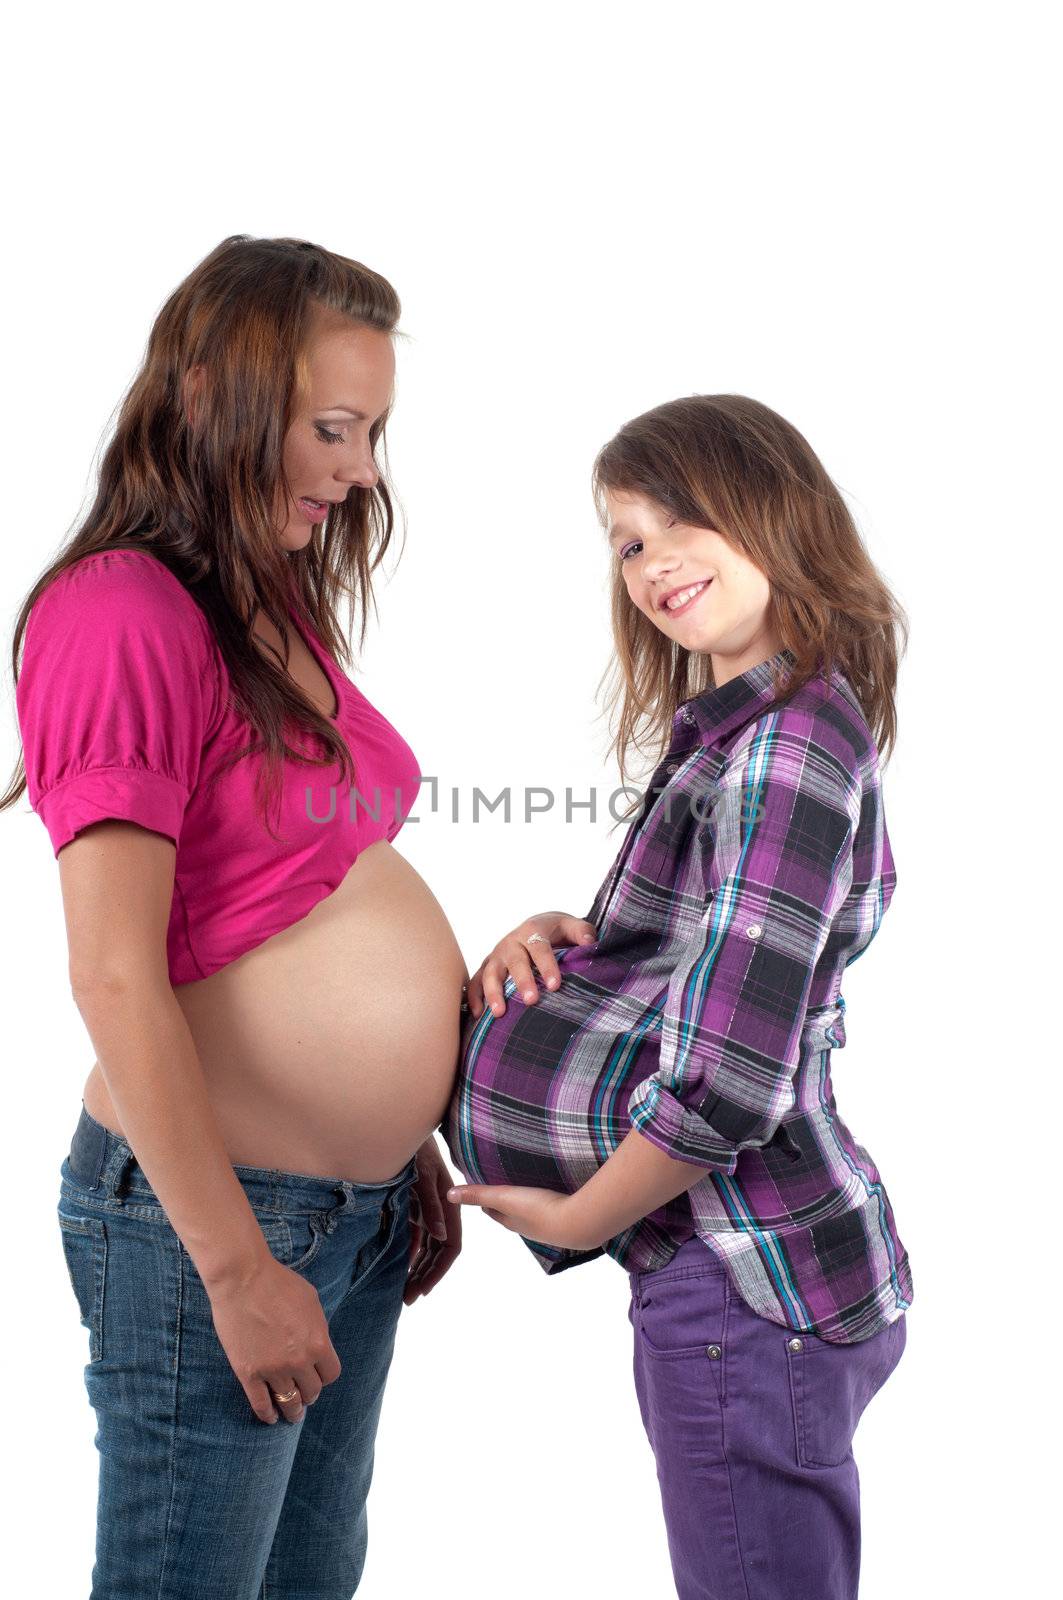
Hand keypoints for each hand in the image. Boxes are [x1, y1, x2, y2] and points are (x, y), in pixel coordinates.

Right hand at [208, 1256, 341, 1425]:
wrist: (243, 1279)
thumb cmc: (278, 1283)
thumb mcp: (311, 1301)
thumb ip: (317, 1327)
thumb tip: (318, 1342)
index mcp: (318, 1342)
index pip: (331, 1374)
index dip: (324, 1376)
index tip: (317, 1375)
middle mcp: (299, 1361)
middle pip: (312, 1391)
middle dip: (309, 1393)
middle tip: (304, 1394)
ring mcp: (273, 1369)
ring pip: (289, 1402)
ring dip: (292, 1410)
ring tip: (292, 1413)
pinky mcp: (248, 1374)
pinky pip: (261, 1404)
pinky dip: (267, 1414)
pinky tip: (271, 1417)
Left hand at [404, 1135, 462, 1304]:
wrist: (400, 1130)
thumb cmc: (417, 1149)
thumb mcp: (424, 1175)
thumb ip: (430, 1205)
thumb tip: (440, 1236)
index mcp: (449, 1205)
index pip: (451, 1247)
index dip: (439, 1270)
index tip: (424, 1290)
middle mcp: (441, 1212)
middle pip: (438, 1253)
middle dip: (425, 1276)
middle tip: (408, 1298)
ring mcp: (428, 1211)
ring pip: (427, 1248)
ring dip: (417, 1269)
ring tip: (403, 1290)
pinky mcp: (415, 1207)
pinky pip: (415, 1237)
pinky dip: (410, 1254)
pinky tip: (400, 1268)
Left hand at [446, 1181, 600, 1250]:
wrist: (578, 1223)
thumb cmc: (539, 1210)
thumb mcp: (504, 1197)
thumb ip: (478, 1194)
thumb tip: (449, 1194)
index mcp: (511, 1220)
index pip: (492, 1211)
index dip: (484, 1202)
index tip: (479, 1192)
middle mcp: (527, 1226)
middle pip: (511, 1214)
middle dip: (503, 1204)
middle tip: (498, 1191)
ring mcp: (547, 1225)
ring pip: (531, 1214)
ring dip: (526, 1206)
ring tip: (525, 1195)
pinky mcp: (565, 1219)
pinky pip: (551, 1211)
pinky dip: (545, 1205)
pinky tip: (552, 1198)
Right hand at [465, 911, 597, 1019]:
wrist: (536, 927)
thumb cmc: (557, 931)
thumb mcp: (571, 926)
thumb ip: (583, 932)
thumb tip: (590, 942)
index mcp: (533, 930)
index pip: (540, 947)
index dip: (547, 966)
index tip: (555, 985)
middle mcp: (511, 942)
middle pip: (515, 961)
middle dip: (522, 981)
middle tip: (531, 1001)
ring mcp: (497, 955)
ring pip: (490, 972)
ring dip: (493, 992)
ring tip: (499, 1013)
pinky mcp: (487, 967)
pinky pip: (475, 982)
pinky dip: (474, 997)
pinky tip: (478, 1015)